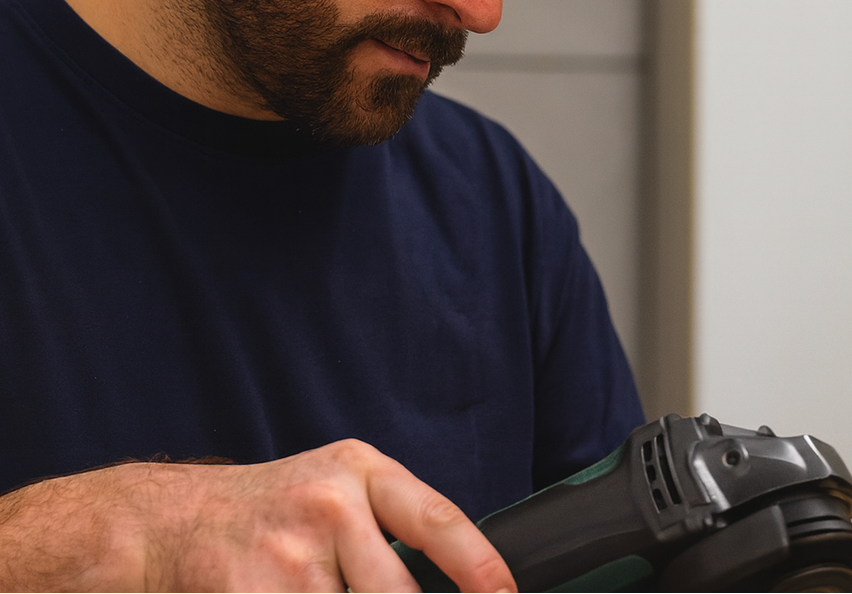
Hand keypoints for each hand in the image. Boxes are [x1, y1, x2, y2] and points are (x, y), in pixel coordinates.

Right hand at [0, 440, 516, 592]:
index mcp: (360, 471)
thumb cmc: (270, 511)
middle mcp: (330, 507)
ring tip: (322, 590)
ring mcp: (289, 558)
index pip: (439, 520)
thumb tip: (451, 584)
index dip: (481, 566)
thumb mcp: (335, 489)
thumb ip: (388, 527)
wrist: (171, 521)